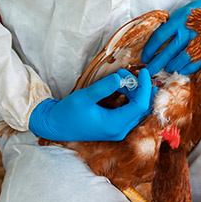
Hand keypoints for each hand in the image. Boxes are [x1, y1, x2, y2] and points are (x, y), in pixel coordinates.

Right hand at [29, 68, 156, 140]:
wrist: (56, 126)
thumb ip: (102, 88)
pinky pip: (130, 111)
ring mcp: (118, 130)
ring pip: (137, 110)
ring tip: (123, 76)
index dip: (144, 87)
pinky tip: (122, 86)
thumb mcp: (84, 97)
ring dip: (134, 92)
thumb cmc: (68, 112)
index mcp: (114, 125)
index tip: (143, 71)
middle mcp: (120, 130)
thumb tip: (119, 78)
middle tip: (128, 72)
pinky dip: (129, 97)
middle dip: (140, 88)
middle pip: (141, 108)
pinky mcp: (114, 127)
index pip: (139, 106)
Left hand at [141, 0, 200, 75]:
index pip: (159, 37)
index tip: (145, 57)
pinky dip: (185, 69)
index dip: (150, 49)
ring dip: (170, 67)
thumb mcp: (184, 14)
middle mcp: (188, 31)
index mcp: (179, 19)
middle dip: (156, 64)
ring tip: (166, 67)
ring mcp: (200, 42)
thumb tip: (157, 44)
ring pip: (179, 61)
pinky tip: (180, 68)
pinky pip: (193, 65)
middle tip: (149, 70)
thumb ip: (172, 27)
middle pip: (167, 52)